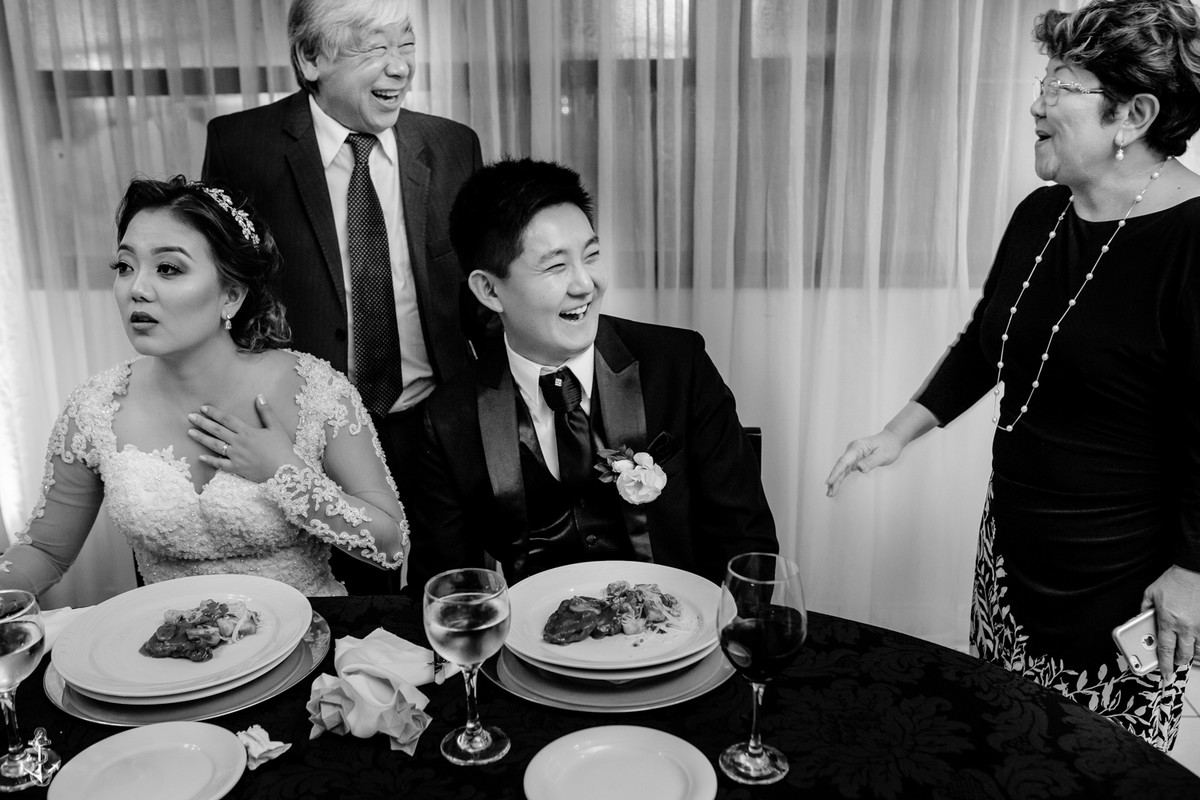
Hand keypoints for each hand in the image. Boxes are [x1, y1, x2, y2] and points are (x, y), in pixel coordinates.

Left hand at [188, 395, 296, 481]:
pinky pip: (220, 464)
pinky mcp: (237, 468)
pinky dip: (210, 460)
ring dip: (202, 438)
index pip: (227, 419)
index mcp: (247, 431)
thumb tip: (259, 396)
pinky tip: (201, 457)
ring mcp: (236, 456)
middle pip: (217, 430)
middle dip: (202, 423)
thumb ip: (266, 412)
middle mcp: (239, 442)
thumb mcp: (276, 427)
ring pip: (215, 445)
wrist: (285, 470)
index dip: (214, 413)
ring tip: (190, 433)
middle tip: (190, 417)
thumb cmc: (282, 448)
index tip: (203, 408)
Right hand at [824, 430, 903, 496]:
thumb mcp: (883, 455)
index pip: (844, 461)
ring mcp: (853, 454)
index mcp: (858, 447)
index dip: (836, 472)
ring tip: (830, 492)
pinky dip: (840, 477)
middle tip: (830, 493)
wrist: (892, 439)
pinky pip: (845, 469)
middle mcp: (853, 450)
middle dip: (834, 479)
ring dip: (835, 480)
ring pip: (841, 469)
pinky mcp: (855, 459)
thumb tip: (859, 468)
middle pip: (840, 466)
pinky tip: (836, 484)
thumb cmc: (889, 445)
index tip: (829, 481)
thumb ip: (871, 461)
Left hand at [1141, 565, 1199, 679]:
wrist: (1193, 571)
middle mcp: (1185, 626)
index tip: (1164, 674)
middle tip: (1172, 661)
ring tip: (1183, 651)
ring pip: (1197, 650)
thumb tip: (1141, 620)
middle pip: (1183, 654)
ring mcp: (1199, 625)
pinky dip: (1199, 643)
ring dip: (1189, 653)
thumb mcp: (1150, 594)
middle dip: (1177, 661)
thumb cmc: (1173, 581)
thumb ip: (1144, 609)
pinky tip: (1194, 640)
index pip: (1165, 650)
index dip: (1164, 665)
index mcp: (1168, 620)